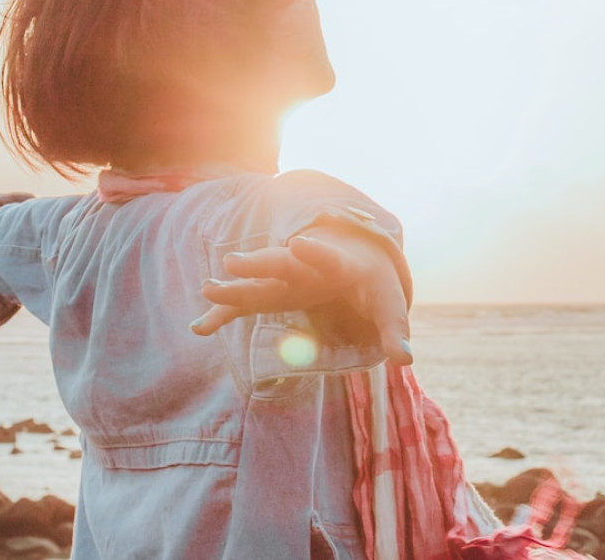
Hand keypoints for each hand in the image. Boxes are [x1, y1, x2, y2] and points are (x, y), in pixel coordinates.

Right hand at [191, 230, 412, 365]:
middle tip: (232, 262)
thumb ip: (395, 331)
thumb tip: (404, 360)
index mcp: (340, 265)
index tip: (299, 244)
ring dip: (234, 287)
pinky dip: (225, 313)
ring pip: (258, 281)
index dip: (316, 252)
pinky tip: (201, 327)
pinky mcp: (275, 293)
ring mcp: (287, 279)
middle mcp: (307, 267)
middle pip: (281, 264)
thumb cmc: (375, 283)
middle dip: (259, 263)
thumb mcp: (389, 304)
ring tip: (207, 289)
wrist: (357, 257)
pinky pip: (247, 304)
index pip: (328, 258)